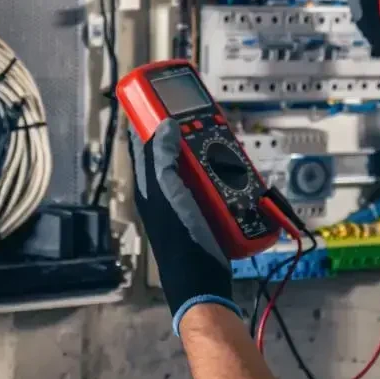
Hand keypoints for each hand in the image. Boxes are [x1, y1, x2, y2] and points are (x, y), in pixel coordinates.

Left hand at [130, 119, 242, 334]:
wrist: (202, 280)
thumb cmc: (180, 237)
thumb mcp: (168, 192)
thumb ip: (162, 158)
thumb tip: (166, 125)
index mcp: (148, 185)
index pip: (143, 143)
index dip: (149, 119)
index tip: (162, 99)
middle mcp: (164, 191)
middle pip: (175, 152)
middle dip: (189, 135)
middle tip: (205, 121)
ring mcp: (185, 201)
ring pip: (197, 167)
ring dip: (210, 155)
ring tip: (223, 145)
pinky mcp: (205, 212)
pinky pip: (214, 185)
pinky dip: (224, 175)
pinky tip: (236, 172)